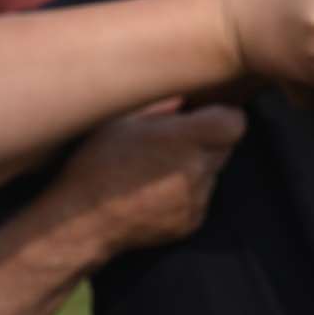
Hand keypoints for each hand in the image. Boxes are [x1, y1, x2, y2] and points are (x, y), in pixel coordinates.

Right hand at [44, 105, 245, 259]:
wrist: (78, 223)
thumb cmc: (94, 164)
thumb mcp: (122, 119)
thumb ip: (163, 103)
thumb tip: (188, 91)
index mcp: (182, 140)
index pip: (235, 122)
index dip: (223, 115)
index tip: (204, 114)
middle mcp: (196, 170)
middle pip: (225, 146)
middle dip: (208, 138)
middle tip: (174, 139)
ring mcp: (196, 199)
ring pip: (213, 171)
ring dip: (196, 164)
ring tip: (156, 168)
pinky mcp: (192, 221)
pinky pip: (201, 196)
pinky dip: (187, 190)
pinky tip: (154, 190)